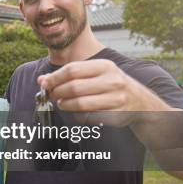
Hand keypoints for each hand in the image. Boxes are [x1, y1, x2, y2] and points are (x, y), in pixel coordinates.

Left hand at [38, 59, 163, 126]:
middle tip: (53, 95)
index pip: (72, 70)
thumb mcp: (95, 73)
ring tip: (62, 103)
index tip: (44, 83)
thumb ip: (69, 74)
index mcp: (105, 66)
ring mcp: (116, 99)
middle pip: (74, 87)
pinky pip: (89, 117)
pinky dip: (77, 116)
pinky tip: (77, 112)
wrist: (140, 102)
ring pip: (80, 104)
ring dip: (65, 105)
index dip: (54, 77)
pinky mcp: (116, 115)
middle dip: (57, 92)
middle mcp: (113, 81)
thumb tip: (42, 80)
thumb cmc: (110, 84)